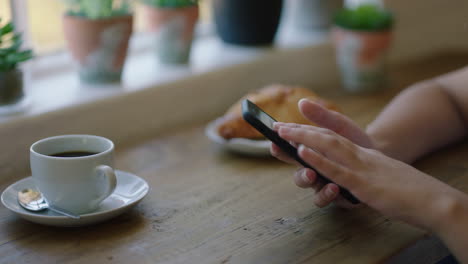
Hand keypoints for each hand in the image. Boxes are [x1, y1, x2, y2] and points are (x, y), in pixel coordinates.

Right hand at [271, 99, 373, 207]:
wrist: (382, 155)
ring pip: (307, 185)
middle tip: (291, 154)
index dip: (279, 144)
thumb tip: (302, 102)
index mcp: (311, 151)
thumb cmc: (356, 140)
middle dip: (291, 165)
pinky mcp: (336, 195)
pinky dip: (326, 193)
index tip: (275, 138)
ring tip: (312, 174)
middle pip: (293, 167)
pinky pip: (324, 199)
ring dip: (306, 179)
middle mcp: (313, 168)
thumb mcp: (340, 126)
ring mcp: (323, 182)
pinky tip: (333, 187)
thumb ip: (321, 116)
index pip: (289, 148)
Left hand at [277, 123, 460, 229]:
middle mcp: (359, 156)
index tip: (288, 127)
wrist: (432, 198)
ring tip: (283, 132)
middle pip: (325, 138)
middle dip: (299, 131)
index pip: (332, 137)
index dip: (308, 131)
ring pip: (327, 148)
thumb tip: (341, 171)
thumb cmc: (404, 188)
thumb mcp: (381, 171)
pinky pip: (337, 169)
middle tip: (276, 126)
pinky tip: (302, 152)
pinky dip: (318, 159)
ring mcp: (360, 168)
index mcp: (362, 154)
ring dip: (303, 138)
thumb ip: (362, 166)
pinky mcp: (363, 184)